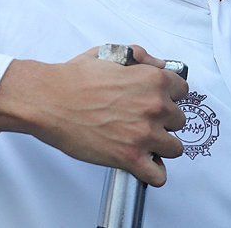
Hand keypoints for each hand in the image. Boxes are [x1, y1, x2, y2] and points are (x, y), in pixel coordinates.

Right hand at [0, 45, 187, 186]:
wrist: (48, 100)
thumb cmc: (73, 78)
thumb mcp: (109, 54)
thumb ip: (140, 57)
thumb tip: (158, 64)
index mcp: (152, 80)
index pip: (183, 91)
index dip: (169, 96)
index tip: (158, 101)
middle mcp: (155, 107)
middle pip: (179, 121)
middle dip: (163, 121)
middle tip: (141, 120)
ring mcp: (145, 134)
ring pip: (175, 148)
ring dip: (160, 146)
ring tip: (141, 142)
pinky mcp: (131, 158)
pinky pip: (158, 175)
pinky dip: (152, 173)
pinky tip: (141, 164)